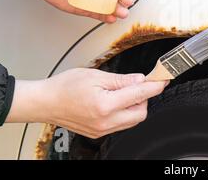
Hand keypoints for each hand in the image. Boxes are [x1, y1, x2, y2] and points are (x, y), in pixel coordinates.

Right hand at [6, 69, 167, 138]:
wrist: (45, 102)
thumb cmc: (65, 87)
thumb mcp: (96, 76)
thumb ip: (121, 80)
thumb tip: (140, 80)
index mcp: (105, 105)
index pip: (140, 95)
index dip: (154, 86)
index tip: (163, 79)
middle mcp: (105, 121)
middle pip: (140, 113)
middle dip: (144, 98)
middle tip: (139, 85)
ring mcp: (102, 130)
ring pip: (132, 121)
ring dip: (135, 106)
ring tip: (124, 92)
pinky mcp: (98, 133)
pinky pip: (121, 125)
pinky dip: (124, 113)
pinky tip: (116, 101)